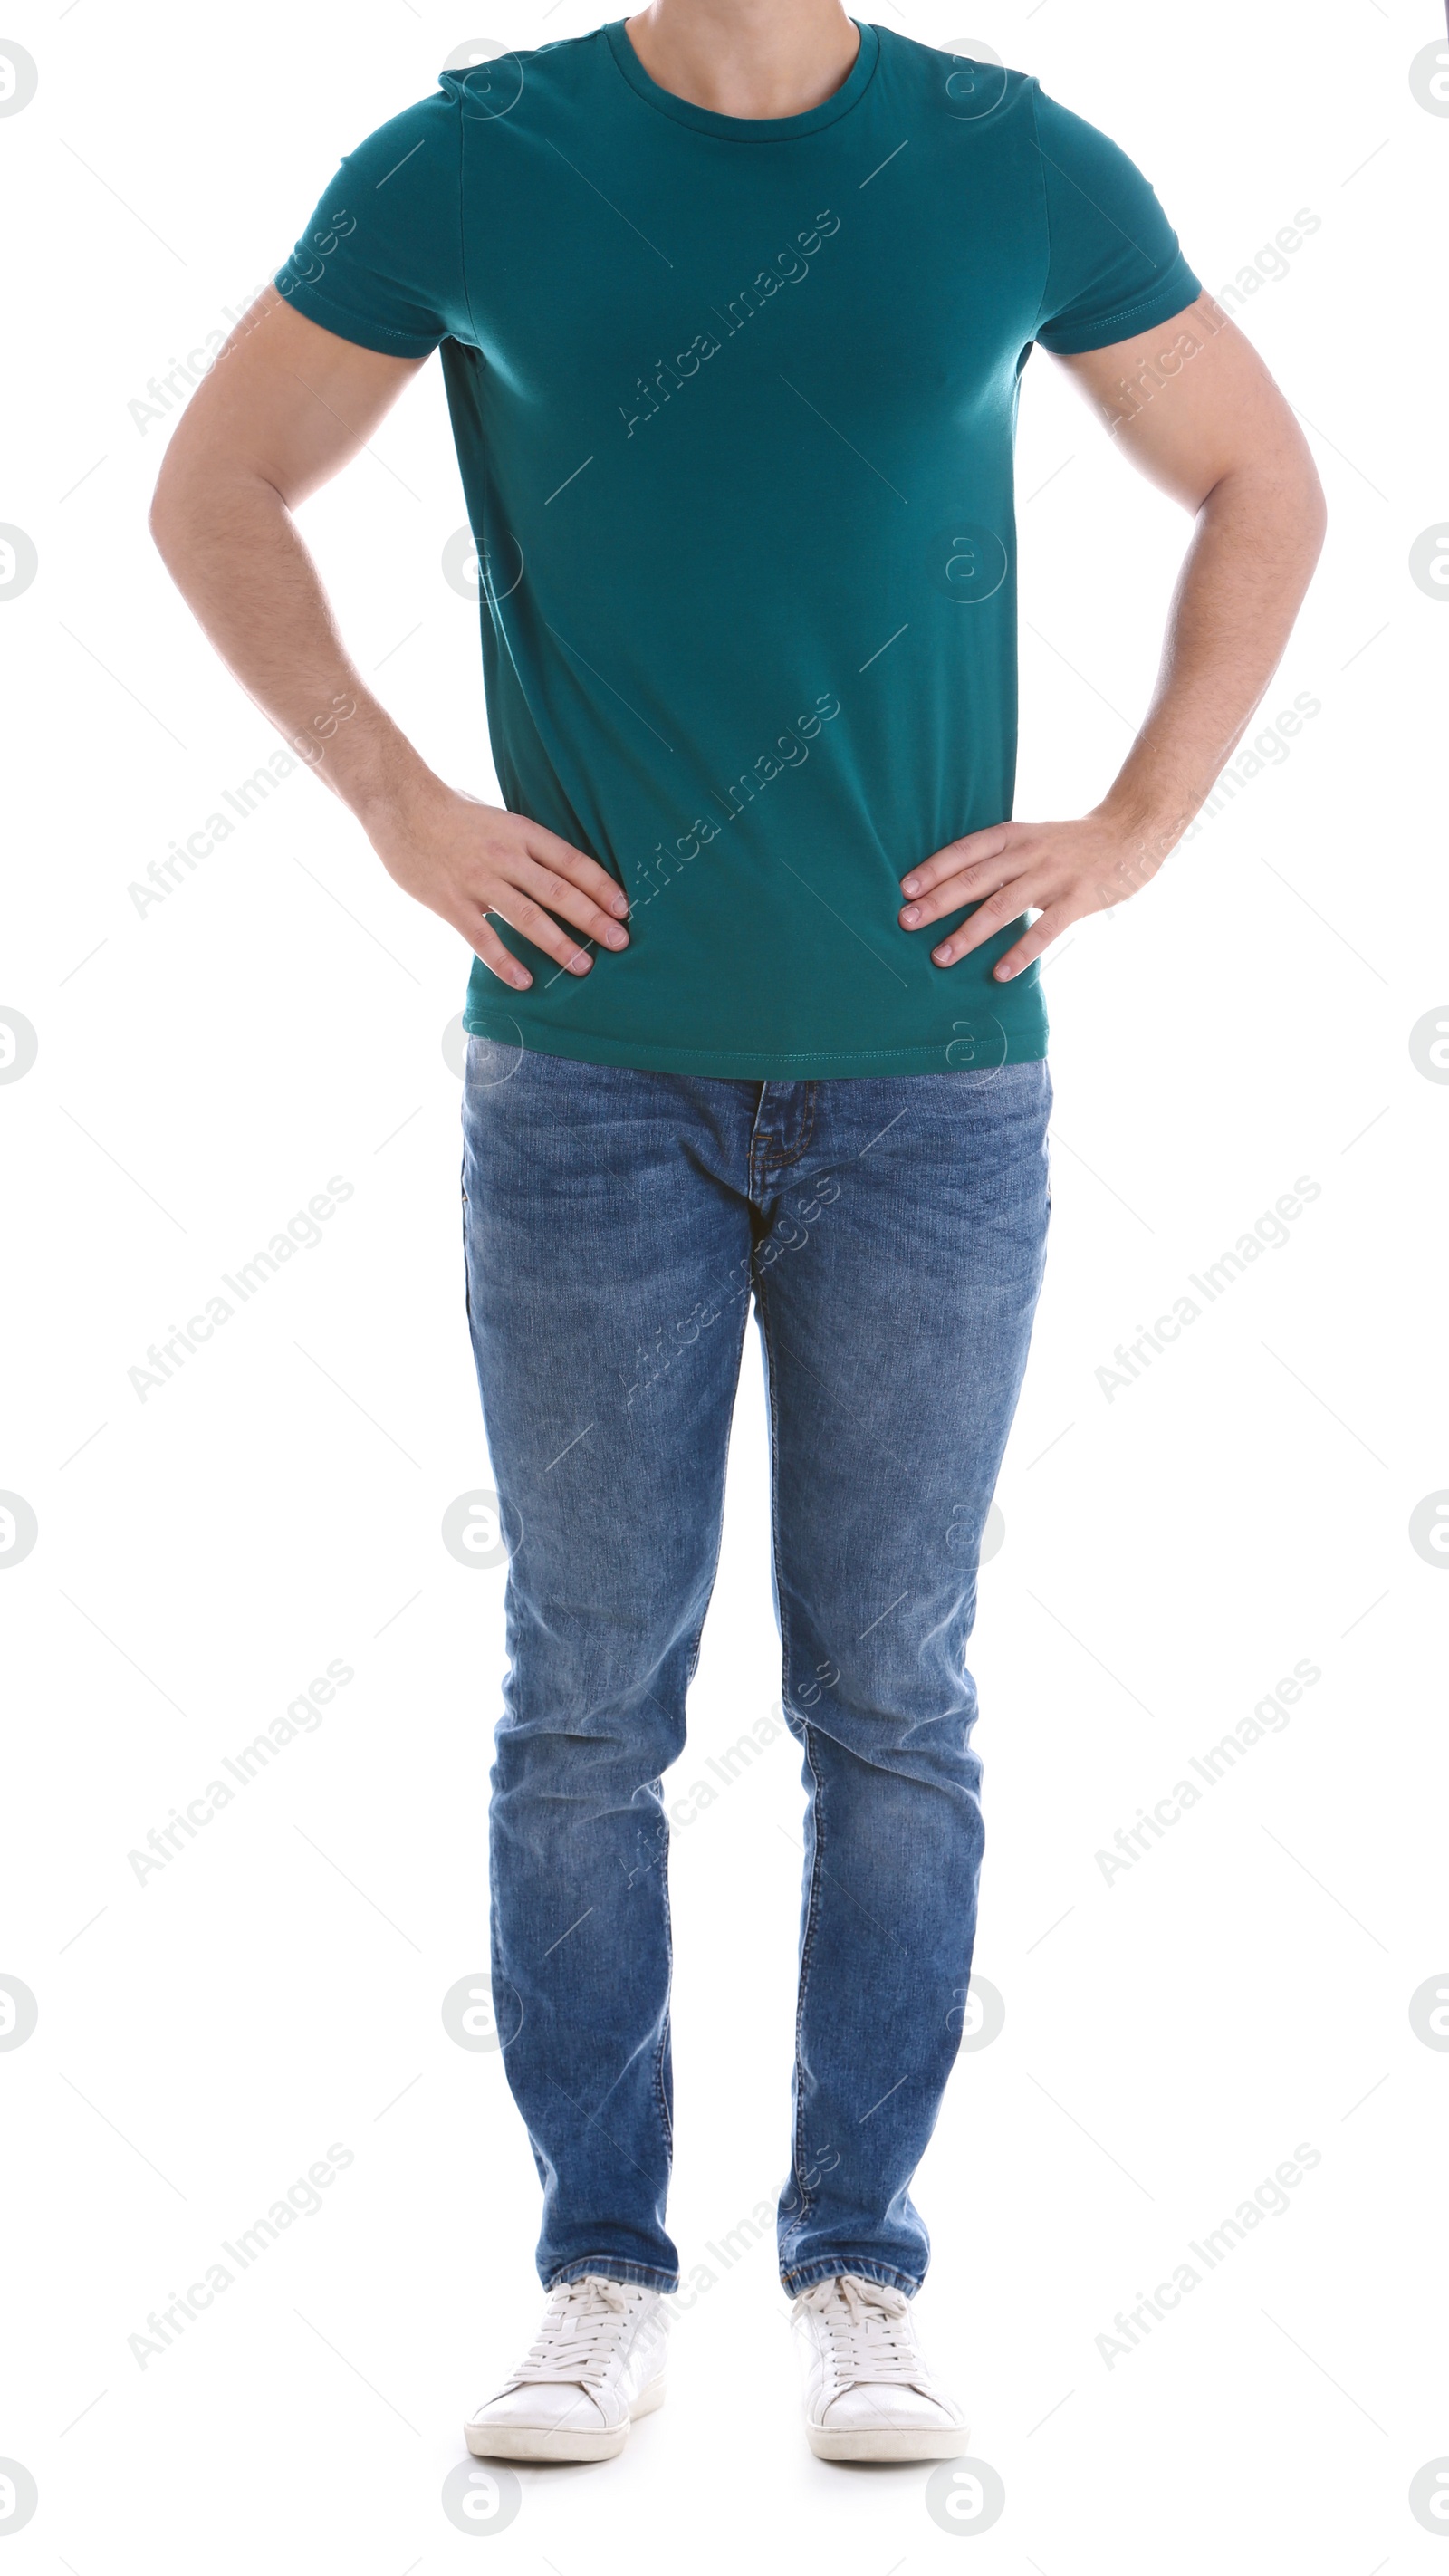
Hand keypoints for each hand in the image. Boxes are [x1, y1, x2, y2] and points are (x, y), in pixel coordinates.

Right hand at [368, 779, 629, 988]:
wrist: (398, 803)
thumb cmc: (452, 812)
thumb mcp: (498, 819)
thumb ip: (526, 846)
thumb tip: (561, 871)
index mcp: (521, 832)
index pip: (571, 861)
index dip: (600, 885)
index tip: (624, 908)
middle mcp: (505, 856)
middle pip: (558, 892)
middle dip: (592, 920)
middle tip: (620, 943)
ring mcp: (477, 880)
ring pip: (527, 916)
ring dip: (559, 944)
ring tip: (584, 968)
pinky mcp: (450, 902)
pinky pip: (482, 937)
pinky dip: (504, 961)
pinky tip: (524, 982)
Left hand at [898, 807, 1169, 980]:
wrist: (1131, 833)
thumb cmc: (1071, 843)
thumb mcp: (1031, 838)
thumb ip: (998, 859)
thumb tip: (951, 885)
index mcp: (1013, 836)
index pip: (965, 851)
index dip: (934, 869)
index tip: (905, 890)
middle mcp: (1029, 853)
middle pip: (976, 879)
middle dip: (938, 901)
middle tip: (906, 922)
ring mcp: (1054, 876)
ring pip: (1003, 906)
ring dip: (969, 933)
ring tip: (941, 957)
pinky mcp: (1078, 899)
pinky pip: (1045, 930)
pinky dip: (1020, 952)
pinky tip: (999, 973)